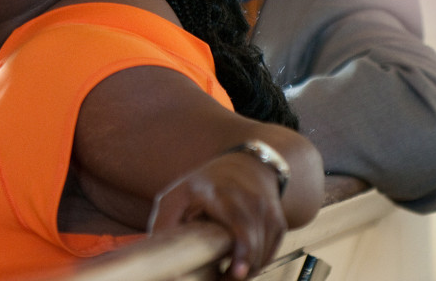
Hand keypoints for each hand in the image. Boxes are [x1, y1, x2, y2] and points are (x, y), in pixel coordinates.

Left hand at [147, 152, 286, 279]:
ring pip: (263, 254)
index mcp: (220, 194)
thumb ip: (166, 221)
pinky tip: (240, 262)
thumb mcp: (178, 194)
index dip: (243, 250)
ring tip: (228, 273)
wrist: (246, 166)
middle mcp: (249, 201)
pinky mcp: (278, 223)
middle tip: (223, 280)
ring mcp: (267, 212)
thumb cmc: (207, 183)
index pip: (240, 224)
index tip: (237, 273)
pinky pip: (270, 252)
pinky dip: (257, 262)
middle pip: (253, 246)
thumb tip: (156, 248)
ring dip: (247, 269)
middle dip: (240, 270)